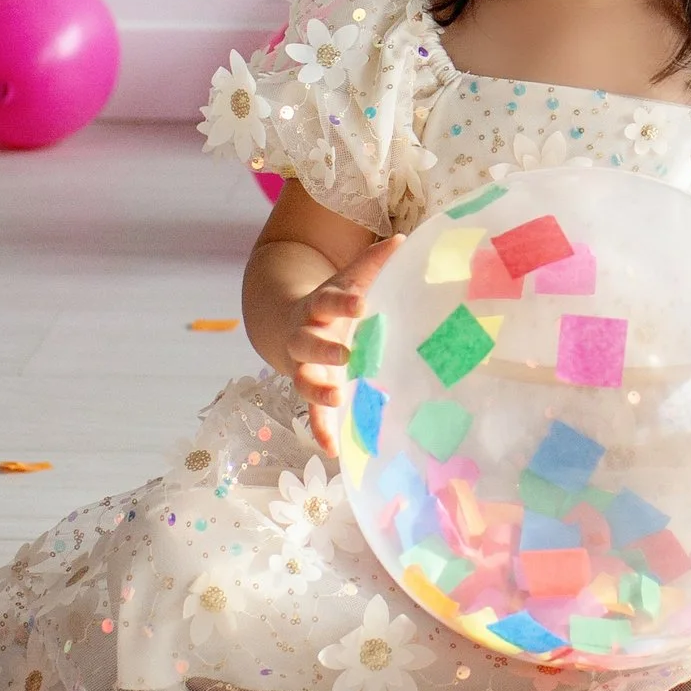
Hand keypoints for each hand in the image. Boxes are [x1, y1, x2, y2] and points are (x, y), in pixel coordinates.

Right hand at [288, 234, 400, 461]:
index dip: (343, 302)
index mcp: (317, 306)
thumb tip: (402, 240)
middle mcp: (305, 336)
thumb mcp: (347, 281)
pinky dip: (321, 430)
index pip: (328, 300)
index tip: (361, 304)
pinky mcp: (309, 389)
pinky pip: (311, 413)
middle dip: (324, 349)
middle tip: (346, 354)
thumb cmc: (331, 302)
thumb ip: (372, 264)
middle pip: (308, 342)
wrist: (288, 324)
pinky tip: (333, 449)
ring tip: (336, 399)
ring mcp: (304, 366)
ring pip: (304, 379)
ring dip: (318, 390)